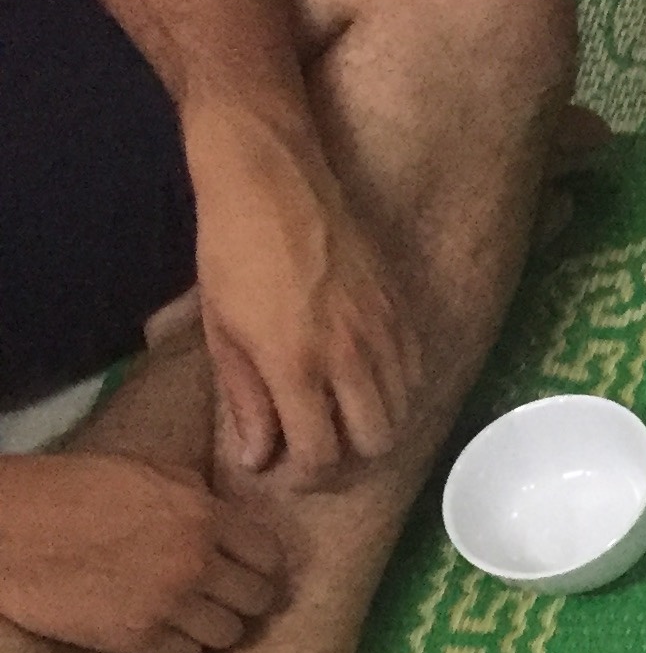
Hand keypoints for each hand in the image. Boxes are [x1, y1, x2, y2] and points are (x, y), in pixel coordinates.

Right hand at [0, 451, 285, 652]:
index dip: (262, 565)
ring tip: (189, 614)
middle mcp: (196, 563)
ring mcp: (169, 605)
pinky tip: (158, 628)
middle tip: (223, 596)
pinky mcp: (138, 638)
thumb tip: (227, 515)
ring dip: (212, 625)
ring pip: (228, 634)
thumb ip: (193, 493)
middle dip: (243, 598)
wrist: (5, 529)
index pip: (271, 556)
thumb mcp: (139, 470)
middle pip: (258, 600)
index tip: (249, 570)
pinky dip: (177, 646)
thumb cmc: (66, 490)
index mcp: (201, 515)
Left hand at [182, 100, 413, 479]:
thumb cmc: (232, 249)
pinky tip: (367, 385)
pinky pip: (415, 375)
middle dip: (348, 461)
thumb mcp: (223, 330)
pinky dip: (395, 394)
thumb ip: (246, 400)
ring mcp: (383, 334)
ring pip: (402, 413)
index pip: (320, 453)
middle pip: (376, 444)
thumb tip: (258, 457)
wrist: (271, 177)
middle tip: (319, 454)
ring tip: (343, 422)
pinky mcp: (401, 312)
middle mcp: (349, 357)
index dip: (305, 476)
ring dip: (374, 428)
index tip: (287, 471)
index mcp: (295, 365)